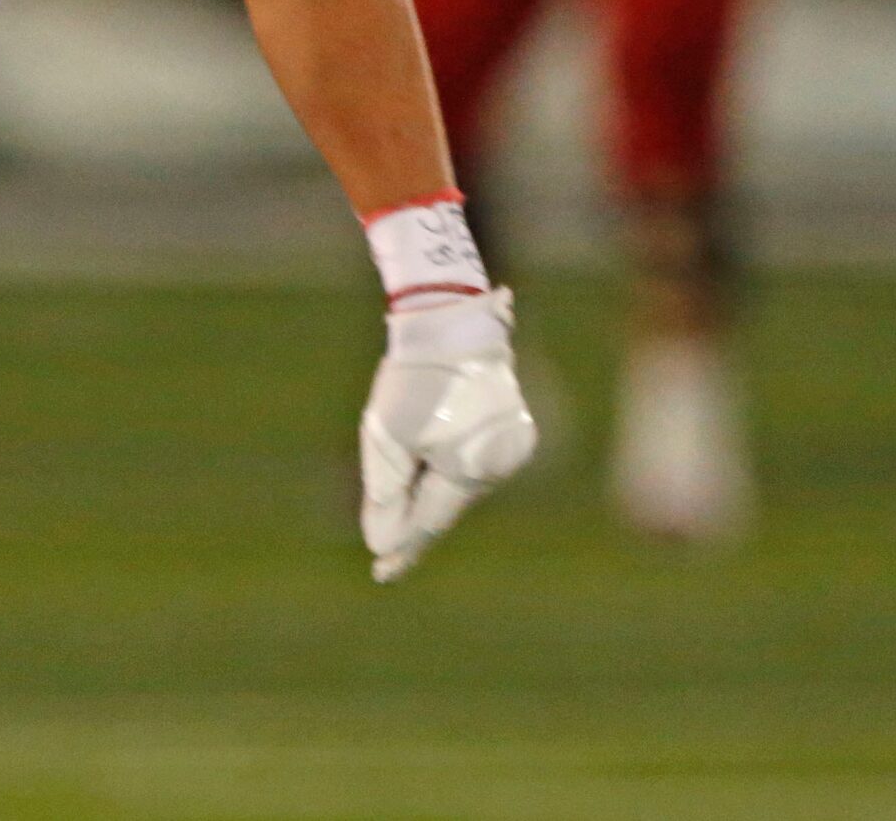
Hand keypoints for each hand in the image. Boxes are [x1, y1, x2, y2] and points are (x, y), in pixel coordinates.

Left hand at [360, 288, 536, 582]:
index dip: (404, 548)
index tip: (381, 573)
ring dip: (434, 490)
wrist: (451, 322)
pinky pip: (474, 459)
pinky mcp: (514, 426)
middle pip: (447, 504)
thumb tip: (382, 543)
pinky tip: (431, 466)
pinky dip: (449, 467)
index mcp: (470, 470)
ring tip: (406, 490)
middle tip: (387, 554)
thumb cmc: (414, 378)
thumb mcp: (386, 437)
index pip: (430, 522)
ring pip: (461, 482)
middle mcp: (500, 463)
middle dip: (416, 521)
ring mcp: (513, 445)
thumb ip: (384, 495)